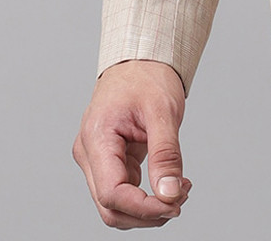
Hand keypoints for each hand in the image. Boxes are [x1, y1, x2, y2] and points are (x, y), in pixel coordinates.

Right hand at [73, 59, 191, 227]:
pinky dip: (147, 196)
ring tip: (180, 190)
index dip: (143, 207)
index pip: (112, 193)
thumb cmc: (147, 76)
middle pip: (110, 207)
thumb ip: (166, 155)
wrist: (140, 59)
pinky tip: (170, 184)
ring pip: (116, 205)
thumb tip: (170, 194)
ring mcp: (97, 159)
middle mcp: (89, 153)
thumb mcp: (163, 111)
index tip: (174, 204)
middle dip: (147, 213)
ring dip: (148, 208)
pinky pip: (124, 191)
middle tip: (181, 198)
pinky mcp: (109, 161)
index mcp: (96, 138)